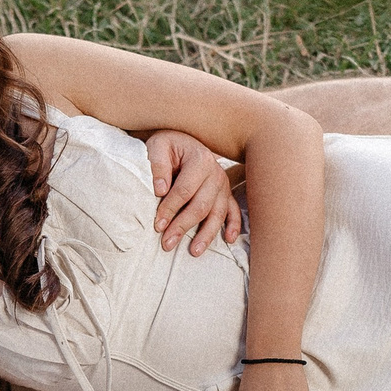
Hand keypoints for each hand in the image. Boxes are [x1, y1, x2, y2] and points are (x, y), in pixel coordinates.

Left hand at [146, 129, 244, 254]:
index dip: (170, 209)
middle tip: (167, 244)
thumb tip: (160, 190)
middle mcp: (216, 173)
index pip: (184, 191)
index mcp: (201, 160)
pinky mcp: (226, 193)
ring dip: (206, 234)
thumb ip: (157, 165)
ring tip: (194, 251)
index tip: (157, 225)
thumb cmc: (169, 144)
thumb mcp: (158, 146)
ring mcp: (223, 185)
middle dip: (183, 226)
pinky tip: (229, 239)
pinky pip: (233, 211)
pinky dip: (233, 225)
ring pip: (217, 213)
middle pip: (201, 206)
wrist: (183, 138)